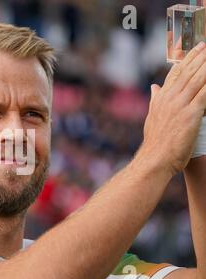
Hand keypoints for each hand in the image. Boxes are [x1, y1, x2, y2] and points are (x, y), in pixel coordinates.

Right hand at [139, 42, 205, 175]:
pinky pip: (205, 94)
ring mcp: (180, 105)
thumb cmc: (155, 143)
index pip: (174, 73)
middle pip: (186, 72)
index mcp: (161, 99)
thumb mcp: (153, 118)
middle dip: (198, 56)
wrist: (154, 159)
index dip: (184, 59)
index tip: (193, 48)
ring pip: (197, 79)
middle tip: (205, 44)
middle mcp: (169, 98)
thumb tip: (154, 88)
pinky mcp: (191, 114)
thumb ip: (155, 100)